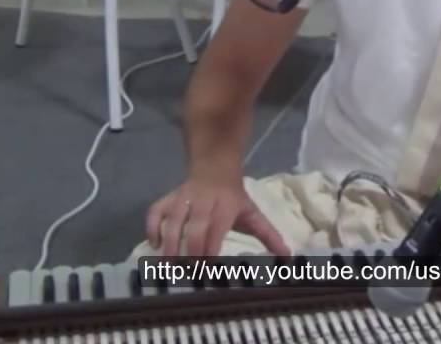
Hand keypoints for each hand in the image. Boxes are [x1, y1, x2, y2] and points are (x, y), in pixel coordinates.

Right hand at [146, 177, 290, 257]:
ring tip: (169, 266)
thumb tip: (288, 257)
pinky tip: (154, 244)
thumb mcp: (253, 214)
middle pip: (194, 228)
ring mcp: (182, 199)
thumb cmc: (234, 197)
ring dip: (170, 244)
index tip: (209, 270)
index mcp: (225, 207)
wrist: (215, 167)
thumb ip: (268, 236)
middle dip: (191, 252)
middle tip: (189, 273)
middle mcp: (202, 202)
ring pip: (173, 220)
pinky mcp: (168, 198)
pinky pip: (155, 211)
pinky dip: (152, 227)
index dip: (211, 250)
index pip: (216, 230)